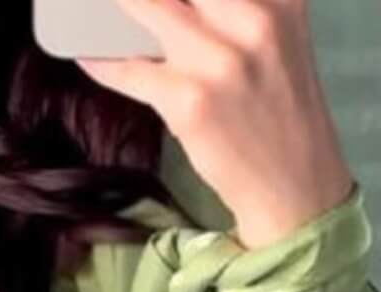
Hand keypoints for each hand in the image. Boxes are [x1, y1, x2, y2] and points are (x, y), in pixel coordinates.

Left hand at [74, 0, 355, 248]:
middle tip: (122, 4)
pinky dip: (102, 61)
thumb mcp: (278, 39)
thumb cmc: (280, 112)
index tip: (159, 2)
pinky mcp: (189, 101)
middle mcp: (253, 19)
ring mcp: (219, 61)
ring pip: (147, 8)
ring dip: (114, 9)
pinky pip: (128, 70)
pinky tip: (86, 52)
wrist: (294, 184)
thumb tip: (178, 6)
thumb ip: (238, 8)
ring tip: (95, 10)